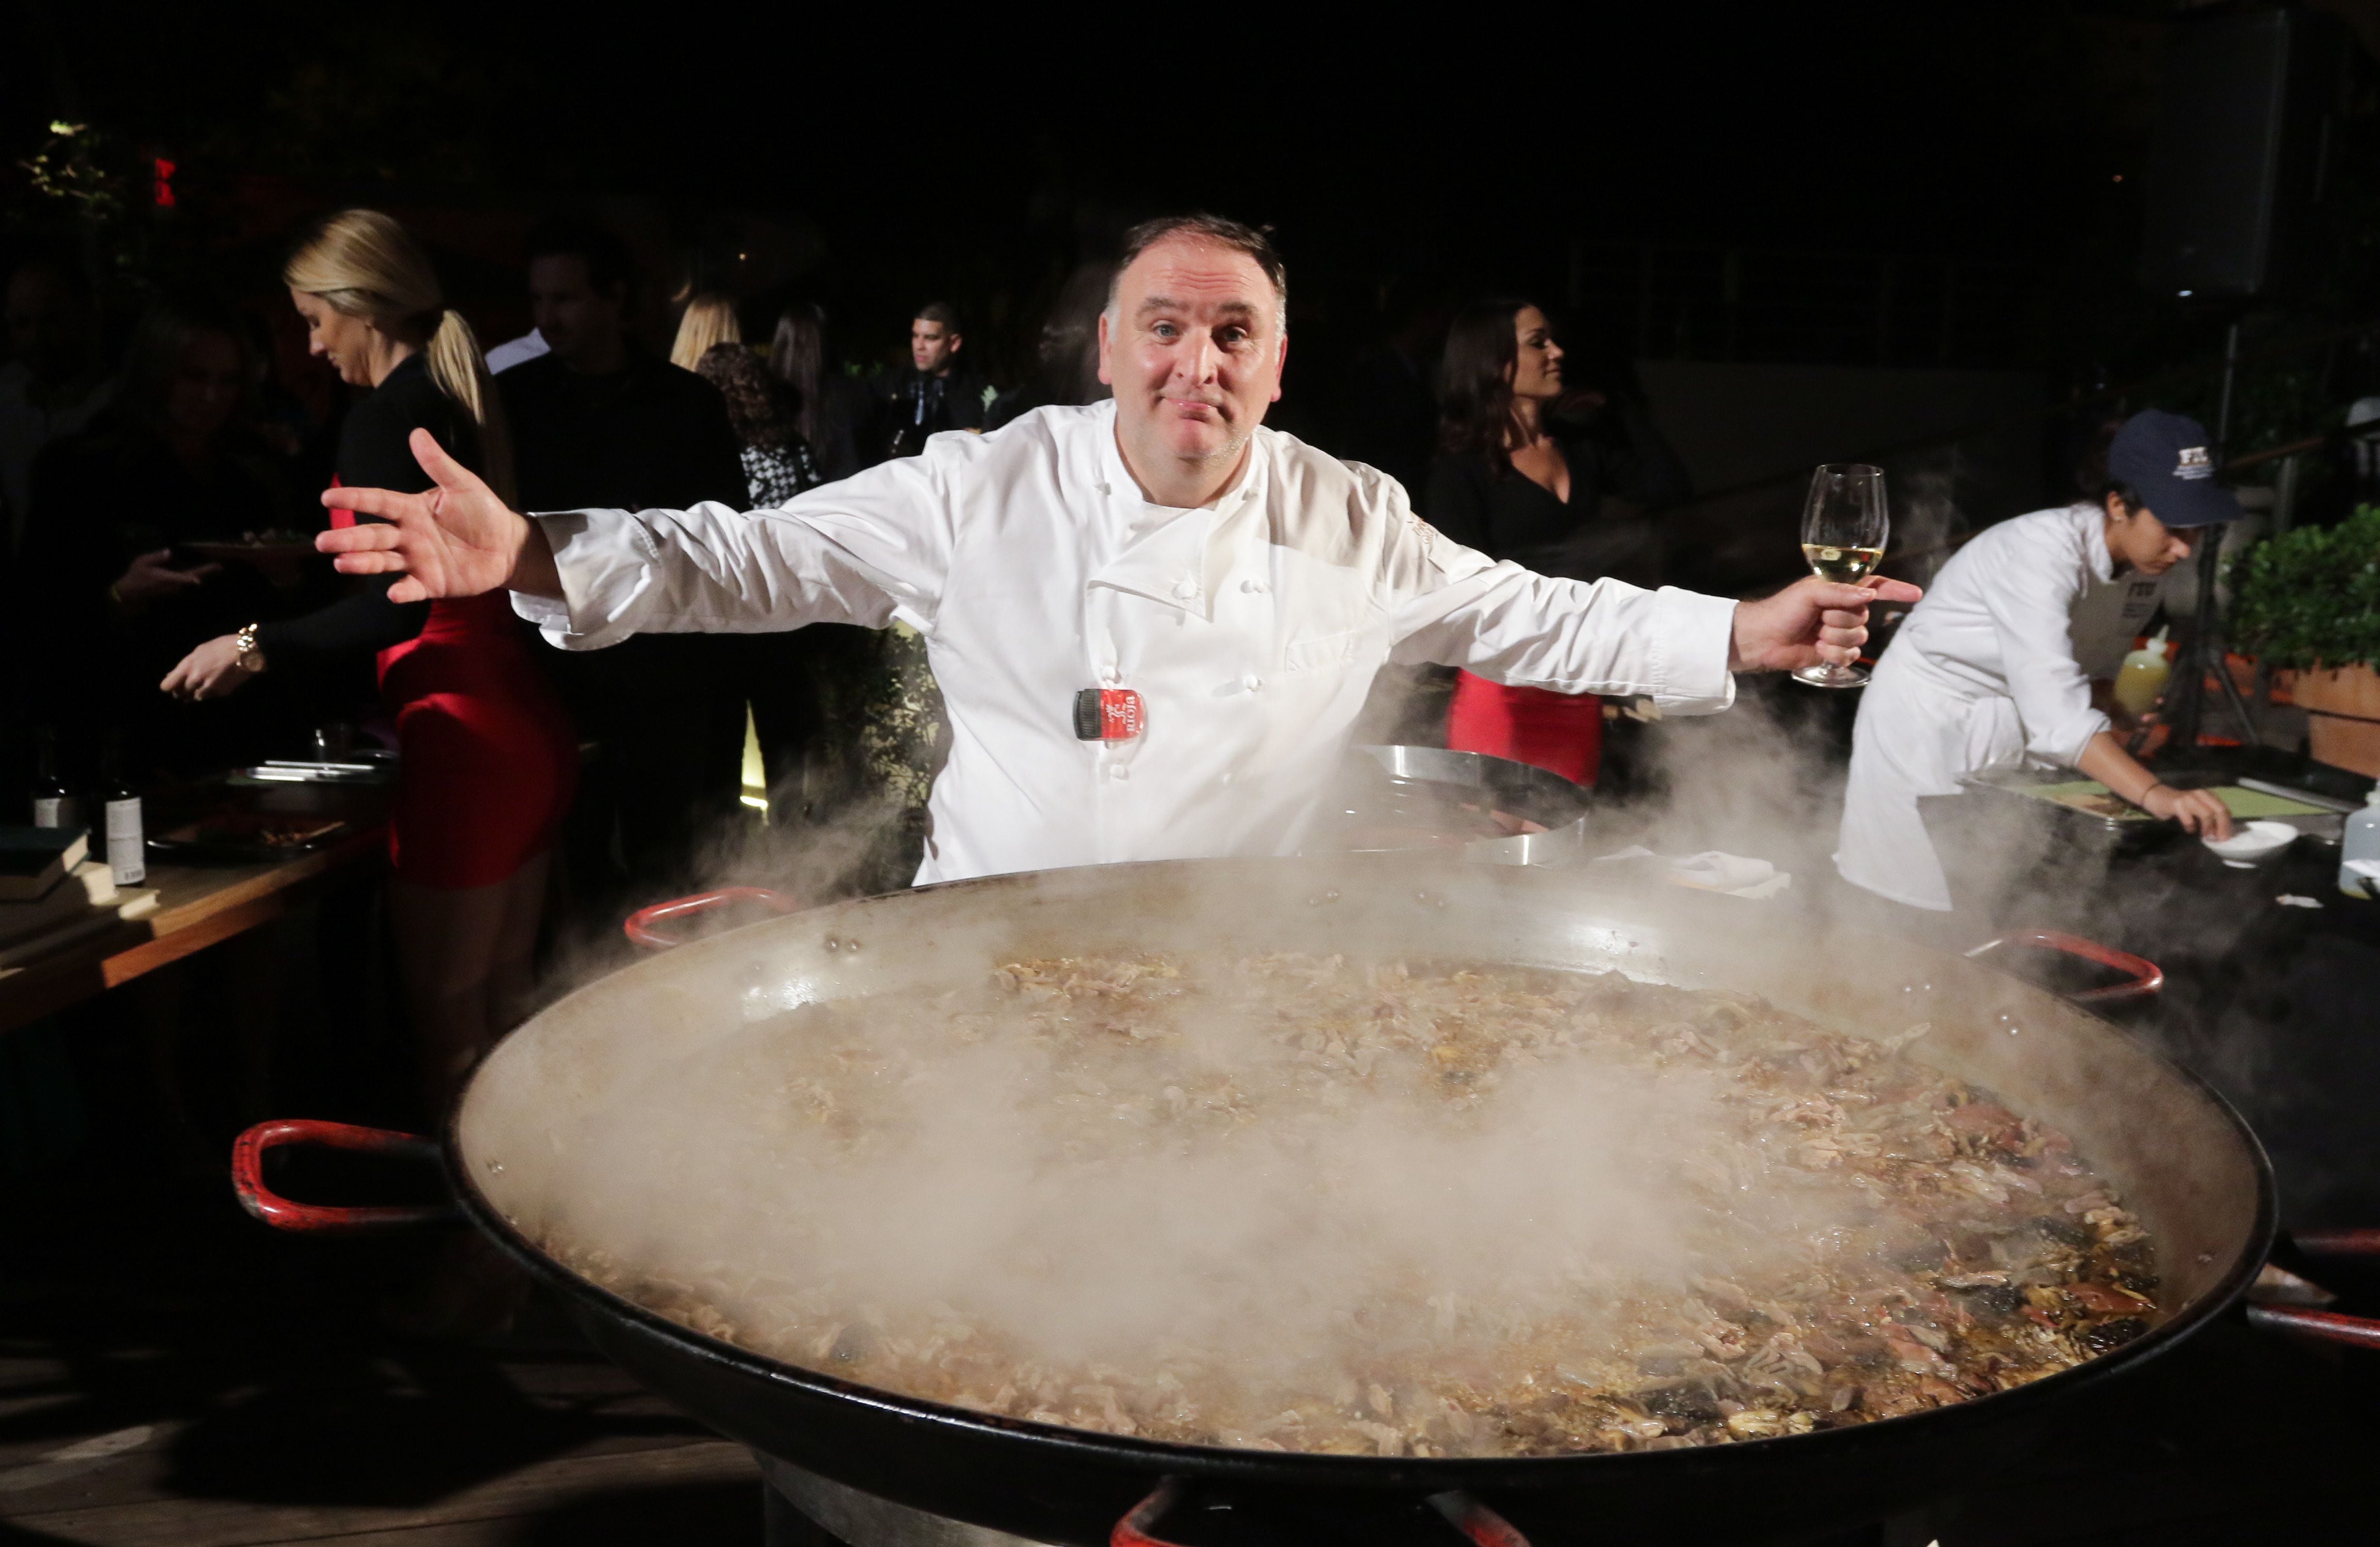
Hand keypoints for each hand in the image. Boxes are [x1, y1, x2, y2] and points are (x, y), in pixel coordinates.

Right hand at [114, 548, 220, 609]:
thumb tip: (169, 553)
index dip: (189, 579)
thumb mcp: (142, 562)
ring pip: (191, 580)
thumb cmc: (136, 576)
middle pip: (192, 577)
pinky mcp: (175, 589)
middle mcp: (173, 585)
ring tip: (216, 567)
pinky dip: (196, 576)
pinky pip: (188, 582)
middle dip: (206, 572)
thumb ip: (156, 557)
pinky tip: (204, 571)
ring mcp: (175, 589)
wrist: (132, 592)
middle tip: (219, 566)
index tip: (198, 580)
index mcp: (165, 578)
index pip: (180, 578)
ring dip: (203, 573)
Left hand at [161, 634, 255, 701]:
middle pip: (181, 694)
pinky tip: (219, 683)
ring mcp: (208, 688)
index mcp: (187, 666)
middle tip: (191, 685)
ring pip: (196, 697)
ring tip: (205, 684)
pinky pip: (211, 696)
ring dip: (197, 693)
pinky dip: (212, 692)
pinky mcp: (221, 693)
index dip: (169, 687)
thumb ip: (185, 665)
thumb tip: (173, 676)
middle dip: (184, 690)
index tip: (174, 686)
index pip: (167, 686)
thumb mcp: (199, 651)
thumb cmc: (221, 646)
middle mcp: (195, 679)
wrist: (246, 652)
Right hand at [315, 428, 558, 600]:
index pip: (377, 502)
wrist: (507, 546)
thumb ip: (438, 464)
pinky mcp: (431, 583)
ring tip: (341, 564)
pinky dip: (402, 591)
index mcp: (411, 509)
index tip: (326, 497)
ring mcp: (417, 560)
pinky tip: (392, 593)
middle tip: (323, 542)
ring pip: (383, 561)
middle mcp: (407, 535)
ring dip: (362, 563)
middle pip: (372, 535)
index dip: (353, 499)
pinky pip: (413, 588)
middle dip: (347, 538)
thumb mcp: (463, 484)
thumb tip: (417, 433)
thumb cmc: (482, 512)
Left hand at [1728, 576, 1923, 673]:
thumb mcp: (1811, 593)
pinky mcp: (1835, 652)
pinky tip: (1817, 649)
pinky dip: (1833, 653)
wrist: (1762, 639)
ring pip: (1859, 637)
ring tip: (1815, 634)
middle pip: (1864, 615)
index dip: (1896, 590)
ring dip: (1835, 637)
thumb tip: (1870, 595)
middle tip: (1818, 618)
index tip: (1916, 594)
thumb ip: (1841, 592)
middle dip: (1840, 618)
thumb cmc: (1783, 609)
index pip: (1875, 587)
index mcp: (1840, 590)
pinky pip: (1850, 655)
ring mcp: (1840, 632)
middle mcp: (1844, 609)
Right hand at [2143, 783, 2233, 839]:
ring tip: (2206, 836)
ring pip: (2207, 814)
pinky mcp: (2177, 803)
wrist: (2155, 795)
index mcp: (2208, 795)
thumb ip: (2208, 816)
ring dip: (2208, 828)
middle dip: (2222, 826)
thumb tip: (2220, 832)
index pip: (2224, 809)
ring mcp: (2189, 798)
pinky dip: (2191, 827)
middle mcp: (2201, 794)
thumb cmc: (2177, 806)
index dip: (2227, 824)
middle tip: (2219, 839)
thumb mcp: (2196, 809)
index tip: (2226, 837)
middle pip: (2220, 810)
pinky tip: (2189, 830)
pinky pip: (2189, 819)